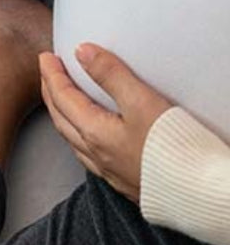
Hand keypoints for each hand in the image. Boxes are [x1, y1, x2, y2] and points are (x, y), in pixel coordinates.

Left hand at [38, 43, 173, 201]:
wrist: (198, 191)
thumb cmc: (173, 148)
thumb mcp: (142, 102)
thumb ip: (111, 75)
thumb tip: (82, 52)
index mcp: (94, 132)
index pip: (63, 98)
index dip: (52, 75)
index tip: (46, 57)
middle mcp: (95, 153)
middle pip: (61, 118)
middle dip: (51, 93)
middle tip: (48, 73)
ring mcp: (107, 170)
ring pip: (72, 139)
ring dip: (62, 115)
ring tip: (61, 100)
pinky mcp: (122, 180)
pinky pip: (87, 154)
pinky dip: (79, 137)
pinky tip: (88, 137)